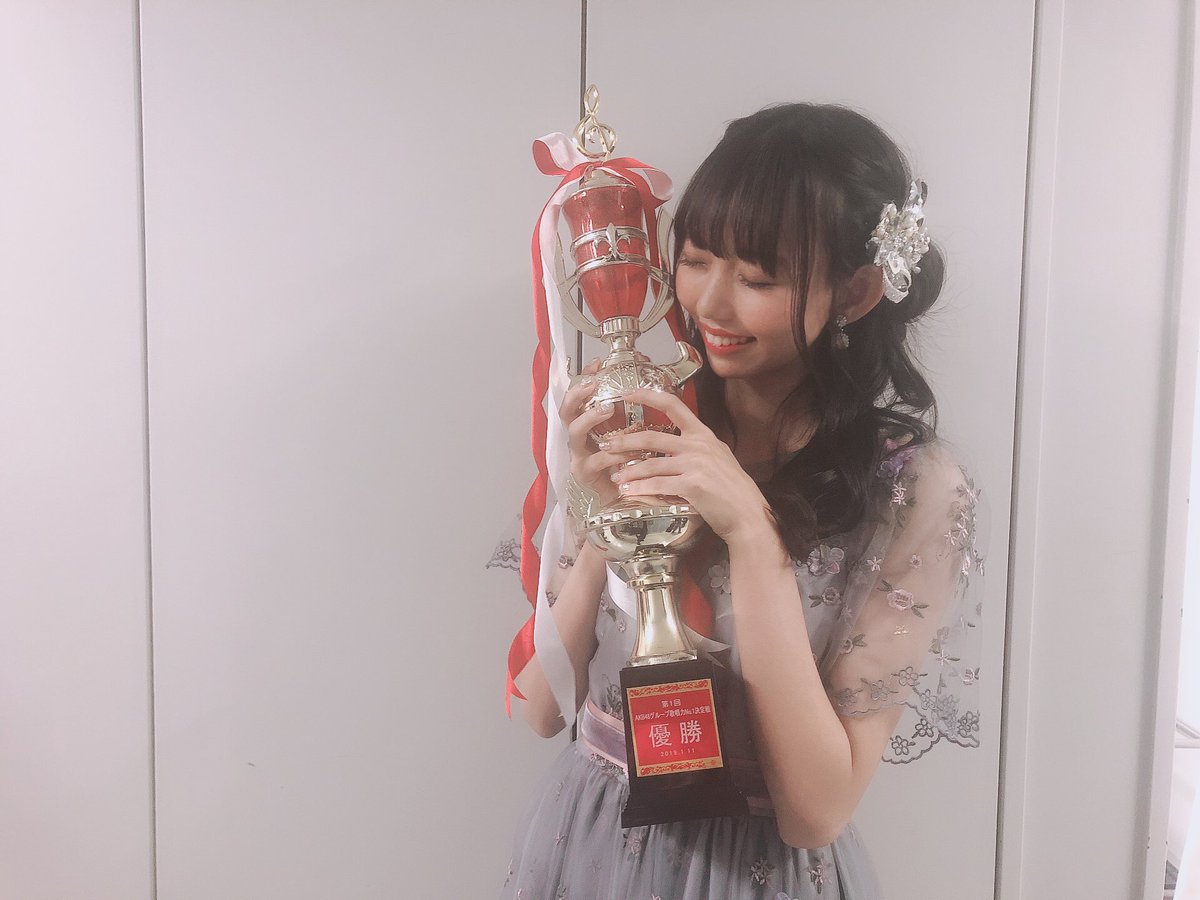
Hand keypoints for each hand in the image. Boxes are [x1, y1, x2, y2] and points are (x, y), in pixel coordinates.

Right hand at [558, 358, 640, 509]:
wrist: (629, 497)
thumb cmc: (631, 462)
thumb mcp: (632, 431)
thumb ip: (634, 410)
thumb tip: (646, 378)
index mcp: (588, 424)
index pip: (578, 396)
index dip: (583, 378)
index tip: (596, 364)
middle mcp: (578, 437)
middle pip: (566, 411)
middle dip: (577, 395)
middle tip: (593, 385)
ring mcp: (578, 455)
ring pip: (575, 433)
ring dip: (590, 419)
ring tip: (607, 409)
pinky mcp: (585, 474)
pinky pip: (596, 460)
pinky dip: (613, 453)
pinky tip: (629, 448)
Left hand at [602, 388, 776, 543]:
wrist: (747, 515)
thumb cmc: (732, 490)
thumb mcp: (718, 458)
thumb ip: (697, 448)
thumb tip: (675, 446)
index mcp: (703, 434)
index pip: (674, 405)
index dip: (648, 396)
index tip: (628, 393)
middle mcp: (698, 445)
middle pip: (652, 437)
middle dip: (624, 442)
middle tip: (606, 445)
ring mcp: (695, 464)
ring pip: (651, 464)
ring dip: (629, 471)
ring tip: (615, 477)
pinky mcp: (692, 485)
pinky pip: (658, 485)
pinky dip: (641, 489)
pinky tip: (629, 493)